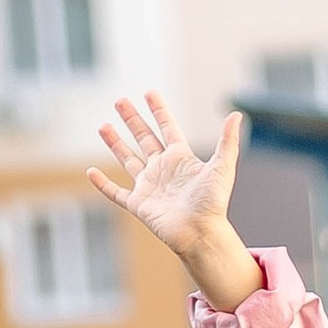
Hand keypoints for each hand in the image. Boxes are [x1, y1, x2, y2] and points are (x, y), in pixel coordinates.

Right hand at [89, 91, 261, 310]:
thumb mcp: (222, 168)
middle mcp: (163, 170)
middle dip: (132, 119)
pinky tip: (91, 172)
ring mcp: (149, 186)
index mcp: (180, 159)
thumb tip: (236, 115)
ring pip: (128, 160)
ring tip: (103, 126)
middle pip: (144, 139)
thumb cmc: (214, 204)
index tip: (149, 93)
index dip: (159, 111)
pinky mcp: (139, 205)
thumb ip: (227, 141)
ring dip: (115, 143)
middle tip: (120, 101)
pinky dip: (103, 184)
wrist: (201, 234)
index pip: (167, 128)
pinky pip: (117, 193)